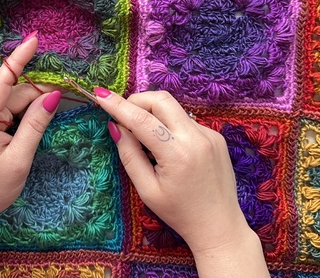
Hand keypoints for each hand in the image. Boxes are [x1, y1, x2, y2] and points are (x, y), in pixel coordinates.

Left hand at [0, 35, 61, 226]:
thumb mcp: (20, 157)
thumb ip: (36, 123)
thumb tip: (52, 95)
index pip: (3, 81)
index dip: (19, 58)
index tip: (34, 38)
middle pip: (14, 94)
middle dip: (39, 95)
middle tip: (65, 98)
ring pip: (12, 104)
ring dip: (32, 107)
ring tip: (49, 117)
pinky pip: (6, 113)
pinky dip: (23, 115)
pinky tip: (34, 123)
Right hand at [93, 88, 268, 276]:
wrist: (219, 225)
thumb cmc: (179, 213)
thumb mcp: (147, 190)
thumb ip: (129, 155)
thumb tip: (115, 126)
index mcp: (177, 154)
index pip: (141, 119)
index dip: (117, 105)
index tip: (100, 94)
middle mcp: (196, 138)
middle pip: (161, 100)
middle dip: (137, 101)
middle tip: (123, 116)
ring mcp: (210, 134)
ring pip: (174, 108)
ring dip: (154, 113)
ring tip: (145, 137)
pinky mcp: (216, 136)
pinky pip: (186, 120)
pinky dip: (170, 125)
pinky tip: (168, 148)